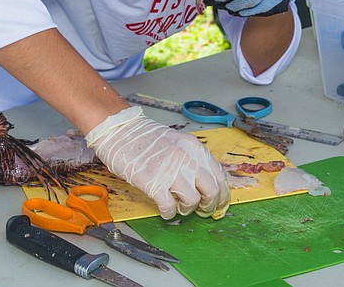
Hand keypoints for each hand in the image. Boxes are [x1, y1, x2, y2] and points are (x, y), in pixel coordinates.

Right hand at [86, 107, 229, 219]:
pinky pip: (169, 207)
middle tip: (203, 211)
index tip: (221, 203)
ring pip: (192, 201)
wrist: (120, 131)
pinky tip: (165, 210)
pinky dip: (169, 213)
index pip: (220, 176)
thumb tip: (206, 183)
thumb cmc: (146, 138)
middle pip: (212, 191)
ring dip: (187, 209)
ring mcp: (171, 171)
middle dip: (209, 205)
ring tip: (179, 207)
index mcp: (195, 148)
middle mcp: (187, 159)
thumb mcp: (178, 143)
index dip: (223, 194)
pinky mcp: (153, 183)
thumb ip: (193, 160)